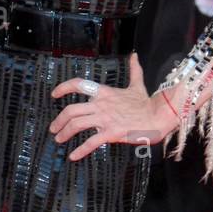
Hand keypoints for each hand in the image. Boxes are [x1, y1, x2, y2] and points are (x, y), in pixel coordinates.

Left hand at [50, 53, 177, 160]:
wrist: (158, 116)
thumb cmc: (147, 103)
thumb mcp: (137, 85)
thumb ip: (134, 70)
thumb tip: (134, 55)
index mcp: (105, 92)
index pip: (79, 85)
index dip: (64, 88)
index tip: (54, 94)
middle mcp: (101, 105)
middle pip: (71, 110)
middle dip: (59, 120)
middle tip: (54, 128)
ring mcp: (105, 119)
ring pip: (76, 125)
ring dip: (64, 133)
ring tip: (59, 140)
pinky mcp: (111, 133)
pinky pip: (91, 142)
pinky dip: (80, 150)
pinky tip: (73, 156)